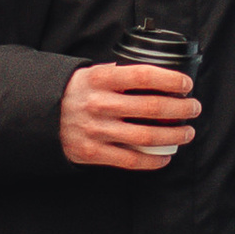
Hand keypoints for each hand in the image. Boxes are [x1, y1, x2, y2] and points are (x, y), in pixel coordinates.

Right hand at [61, 62, 199, 172]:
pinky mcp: (93, 152)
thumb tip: (159, 76)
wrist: (41, 115)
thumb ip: (121, 75)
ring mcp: (97, 130)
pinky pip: (131, 160)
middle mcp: (100, 104)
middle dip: (181, 109)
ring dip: (174, 135)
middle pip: (152, 108)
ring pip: (146, 136)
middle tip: (193, 108)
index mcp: (101, 80)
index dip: (171, 80)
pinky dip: (153, 160)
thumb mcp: (93, 73)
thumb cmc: (76, 93)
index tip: (186, 84)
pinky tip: (166, 155)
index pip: (144, 76)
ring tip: (187, 132)